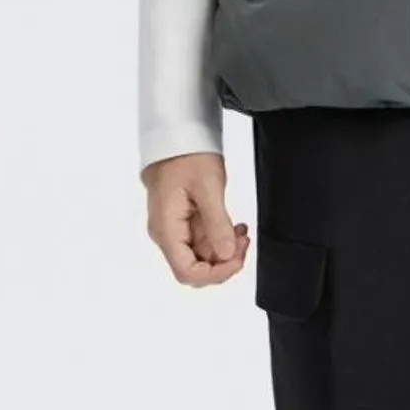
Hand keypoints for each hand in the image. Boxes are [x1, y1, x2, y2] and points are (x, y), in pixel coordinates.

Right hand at [142, 151, 250, 285]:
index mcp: (167, 229)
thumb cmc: (186, 155)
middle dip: (223, 262)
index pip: (187, 272)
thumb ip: (217, 224)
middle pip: (195, 268)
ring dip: (224, 250)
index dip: (215, 274)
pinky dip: (221, 238)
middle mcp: (167, 234)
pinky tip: (235, 226)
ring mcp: (175, 228)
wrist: (176, 135)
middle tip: (243, 241)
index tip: (237, 260)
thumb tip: (227, 255)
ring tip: (242, 231)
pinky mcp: (184, 220)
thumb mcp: (207, 186)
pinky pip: (202, 240)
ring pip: (201, 256)